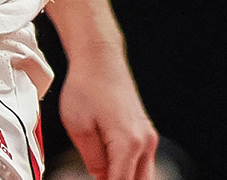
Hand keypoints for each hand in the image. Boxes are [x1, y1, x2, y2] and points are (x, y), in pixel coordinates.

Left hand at [59, 52, 158, 179]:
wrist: (100, 58)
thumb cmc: (88, 85)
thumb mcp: (79, 128)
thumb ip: (93, 160)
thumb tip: (100, 177)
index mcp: (128, 143)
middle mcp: (144, 141)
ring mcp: (147, 136)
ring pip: (144, 176)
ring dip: (126, 179)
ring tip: (104, 175)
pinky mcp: (144, 131)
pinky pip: (142, 162)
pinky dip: (129, 171)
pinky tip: (111, 171)